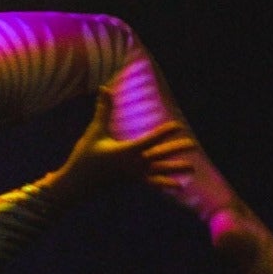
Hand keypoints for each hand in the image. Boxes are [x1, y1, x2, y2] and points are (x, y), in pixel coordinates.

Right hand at [51, 90, 196, 201]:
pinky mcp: (132, 180)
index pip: (149, 141)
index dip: (164, 132)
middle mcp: (133, 165)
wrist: (79, 183)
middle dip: (176, 149)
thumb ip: (103, 110)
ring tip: (192, 168)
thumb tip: (104, 88)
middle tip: (193, 144)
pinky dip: (165, 182)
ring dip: (175, 169)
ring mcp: (134, 175)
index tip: (178, 126)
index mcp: (126, 152)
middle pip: (159, 156)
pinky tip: (178, 185)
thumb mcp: (94, 131)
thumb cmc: (85, 155)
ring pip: (159, 171)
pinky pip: (153, 181)